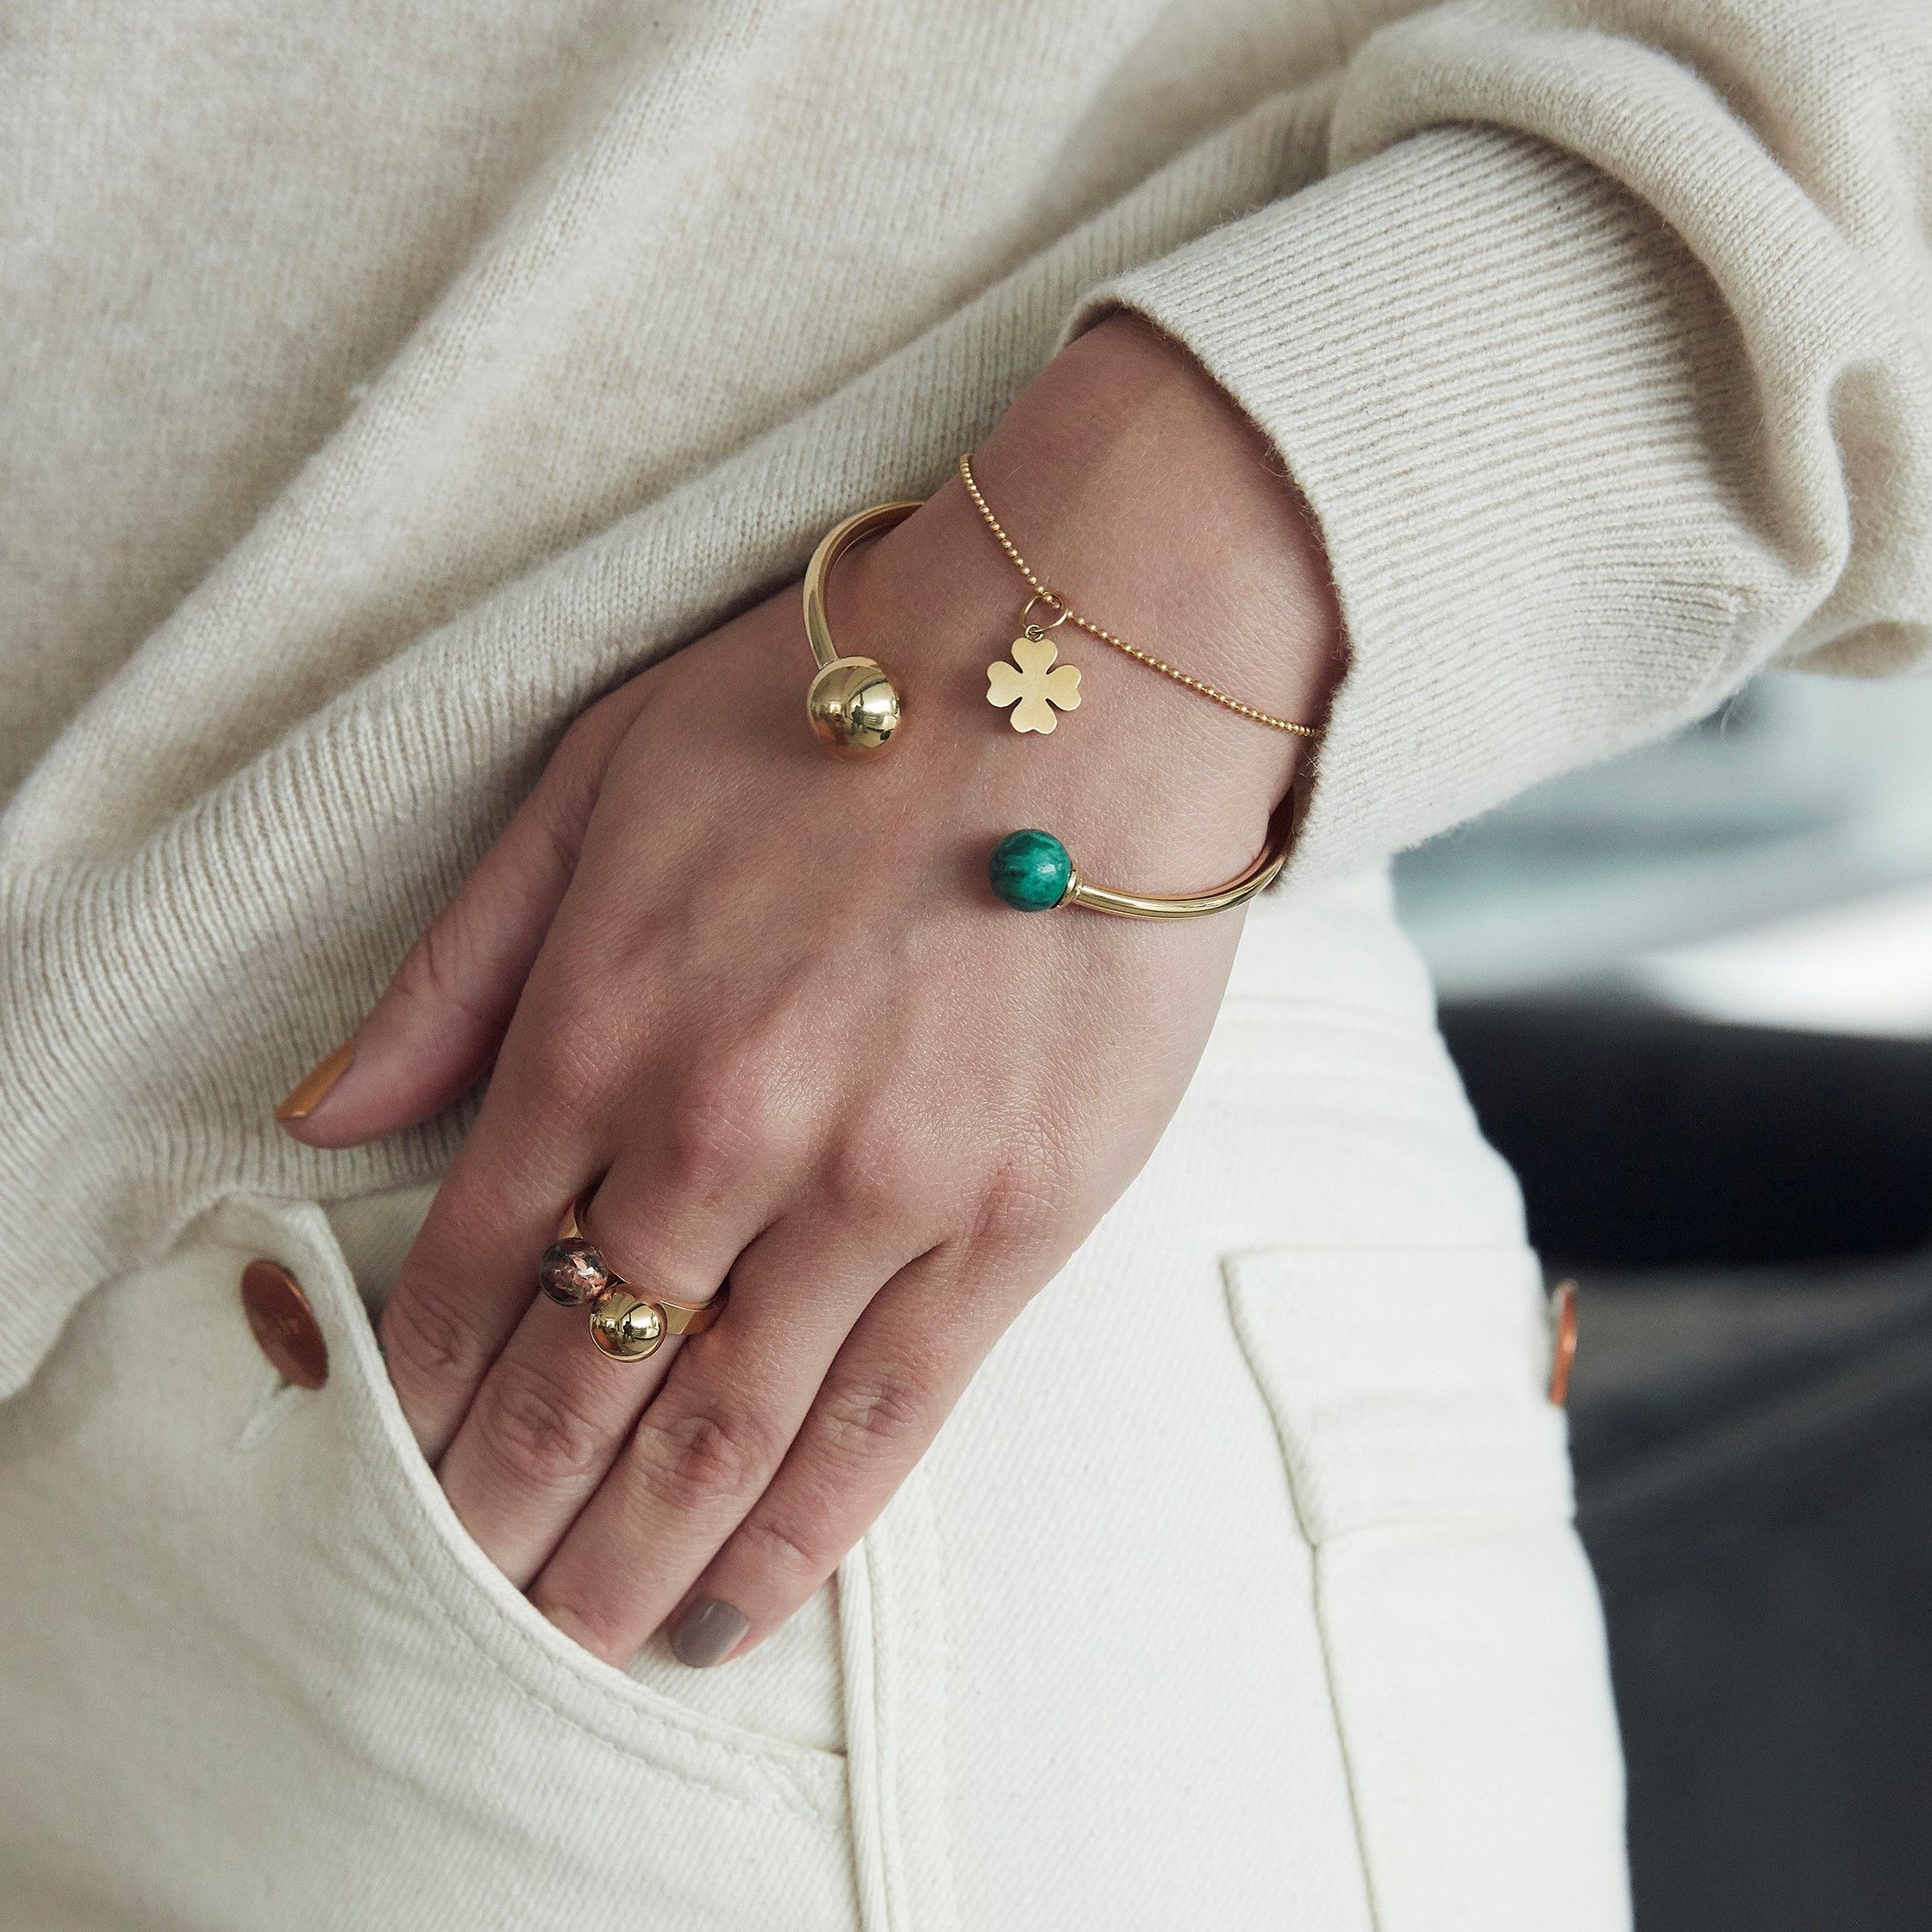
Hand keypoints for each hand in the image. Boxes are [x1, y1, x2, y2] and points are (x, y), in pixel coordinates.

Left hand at [278, 315, 1340, 1667]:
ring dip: (642, 1563)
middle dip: (513, 1524)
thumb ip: (458, 967)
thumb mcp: (597, 783)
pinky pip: (892, 1417)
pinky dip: (808, 1532)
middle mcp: (728, 1136)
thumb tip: (333, 1114)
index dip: (427, 1404)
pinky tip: (747, 1602)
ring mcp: (880, 1192)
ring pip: (729, 1434)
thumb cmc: (836, 708)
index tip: (400, 1488)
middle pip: (586, 1388)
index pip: (479, 1273)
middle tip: (472, 1619)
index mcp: (604, 1027)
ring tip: (586, 1647)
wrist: (1080, 675)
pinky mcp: (1016, 1219)